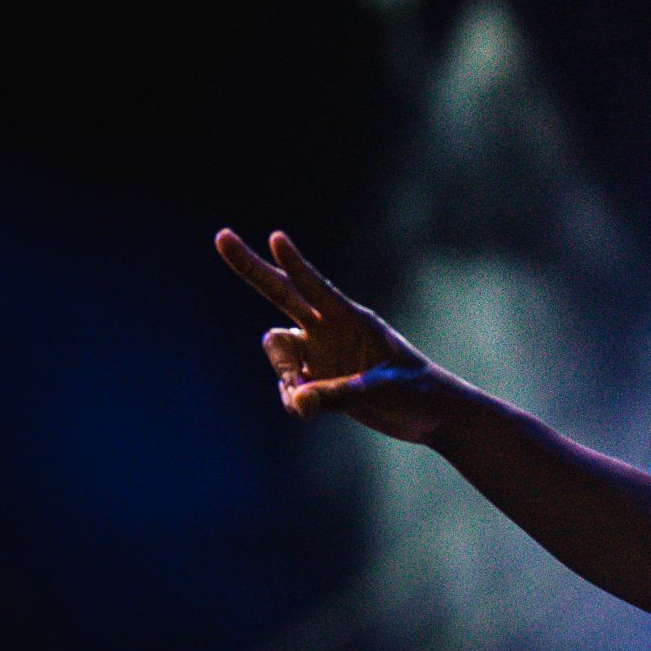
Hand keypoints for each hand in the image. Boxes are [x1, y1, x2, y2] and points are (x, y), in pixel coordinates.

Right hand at [214, 228, 458, 444]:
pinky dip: (293, 400)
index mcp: (352, 319)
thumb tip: (299, 401)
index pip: (317, 287)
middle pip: (280, 293)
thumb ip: (341, 394)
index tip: (276, 238)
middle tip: (221, 235)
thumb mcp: (384, 391)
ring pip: (276, 352)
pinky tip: (311, 410)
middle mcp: (328, 330)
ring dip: (284, 375)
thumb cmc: (418, 392)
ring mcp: (318, 352)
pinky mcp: (314, 378)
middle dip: (250, 267)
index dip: (296, 265)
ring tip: (307, 402)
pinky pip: (287, 387)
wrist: (429, 415)